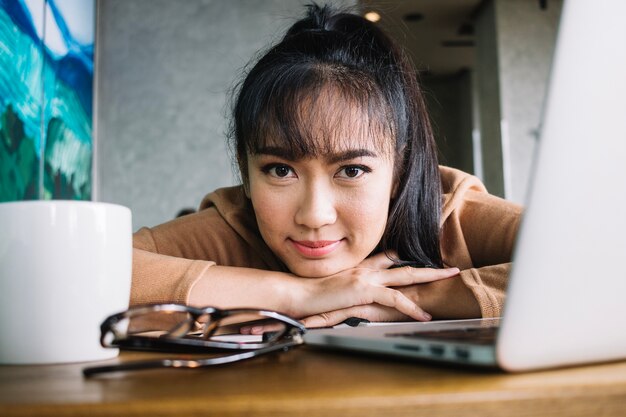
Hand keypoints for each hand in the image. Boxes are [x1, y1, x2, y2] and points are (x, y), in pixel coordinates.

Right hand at [291, 252, 459, 326]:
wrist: (300, 294)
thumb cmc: (313, 293)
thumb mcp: (336, 288)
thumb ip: (350, 287)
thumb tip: (359, 295)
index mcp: (360, 267)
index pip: (388, 258)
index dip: (406, 260)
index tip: (422, 263)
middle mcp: (366, 268)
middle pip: (404, 264)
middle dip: (429, 267)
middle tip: (449, 268)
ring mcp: (367, 277)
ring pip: (406, 275)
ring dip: (430, 277)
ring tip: (449, 278)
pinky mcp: (365, 290)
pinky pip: (394, 298)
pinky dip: (411, 307)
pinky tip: (423, 315)